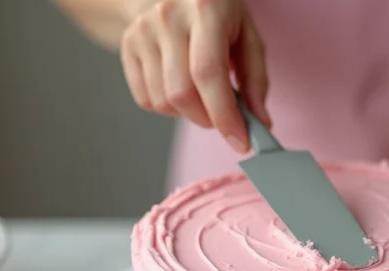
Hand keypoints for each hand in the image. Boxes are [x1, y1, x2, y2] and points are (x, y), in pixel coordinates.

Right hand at [119, 0, 267, 152]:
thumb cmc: (218, 14)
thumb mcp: (248, 36)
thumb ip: (256, 80)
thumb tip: (260, 124)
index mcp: (205, 10)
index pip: (208, 72)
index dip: (224, 114)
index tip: (239, 141)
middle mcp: (168, 17)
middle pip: (182, 93)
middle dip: (207, 120)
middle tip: (222, 117)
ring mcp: (143, 31)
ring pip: (163, 102)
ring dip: (188, 114)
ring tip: (201, 96)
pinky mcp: (128, 46)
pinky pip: (145, 100)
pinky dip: (168, 108)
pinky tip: (180, 88)